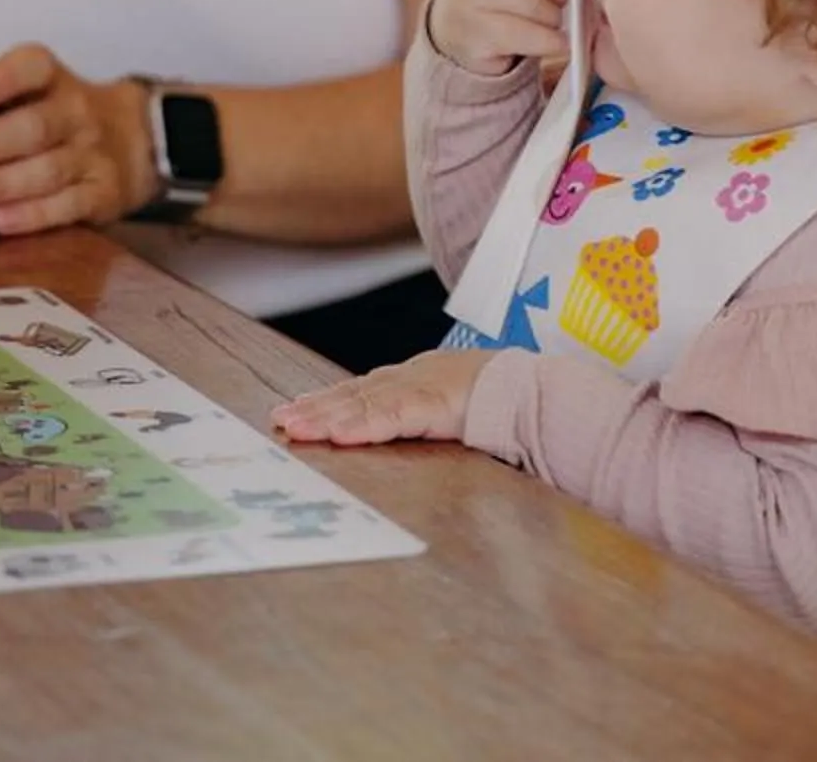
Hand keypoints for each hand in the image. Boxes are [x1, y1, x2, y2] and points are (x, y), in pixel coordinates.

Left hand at [0, 45, 160, 236]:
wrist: (132, 142)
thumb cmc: (54, 111)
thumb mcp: (29, 86)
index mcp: (52, 78)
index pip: (31, 68)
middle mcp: (76, 112)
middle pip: (33, 127)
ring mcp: (92, 154)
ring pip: (47, 170)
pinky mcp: (102, 194)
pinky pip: (68, 206)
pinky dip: (33, 215)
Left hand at [269, 349, 490, 445]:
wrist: (535, 390)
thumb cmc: (502, 402)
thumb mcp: (455, 410)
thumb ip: (428, 419)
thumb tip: (408, 436)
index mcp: (416, 382)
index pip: (363, 392)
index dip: (329, 401)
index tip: (298, 409)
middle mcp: (412, 380)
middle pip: (354, 395)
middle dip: (316, 409)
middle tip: (281, 421)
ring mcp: (421, 389)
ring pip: (363, 404)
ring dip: (326, 417)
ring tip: (295, 427)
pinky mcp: (434, 404)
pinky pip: (391, 417)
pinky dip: (362, 425)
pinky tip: (338, 435)